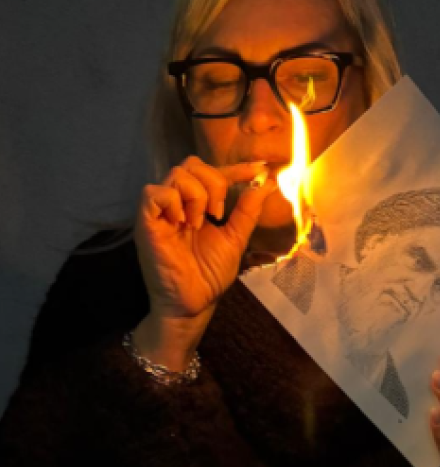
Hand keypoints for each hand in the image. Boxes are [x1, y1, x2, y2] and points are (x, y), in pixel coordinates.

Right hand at [134, 156, 277, 320]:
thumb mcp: (236, 238)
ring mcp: (160, 212)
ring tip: (200, 222)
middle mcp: (177, 204)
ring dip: (197, 195)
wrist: (194, 302)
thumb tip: (266, 184)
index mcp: (197, 205)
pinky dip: (173, 201)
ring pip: (176, 174)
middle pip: (191, 164)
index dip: (235, 168)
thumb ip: (247, 211)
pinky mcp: (146, 224)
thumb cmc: (210, 272)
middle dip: (214, 181)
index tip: (258, 170)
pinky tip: (183, 222)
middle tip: (219, 212)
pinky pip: (152, 193)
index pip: (212, 171)